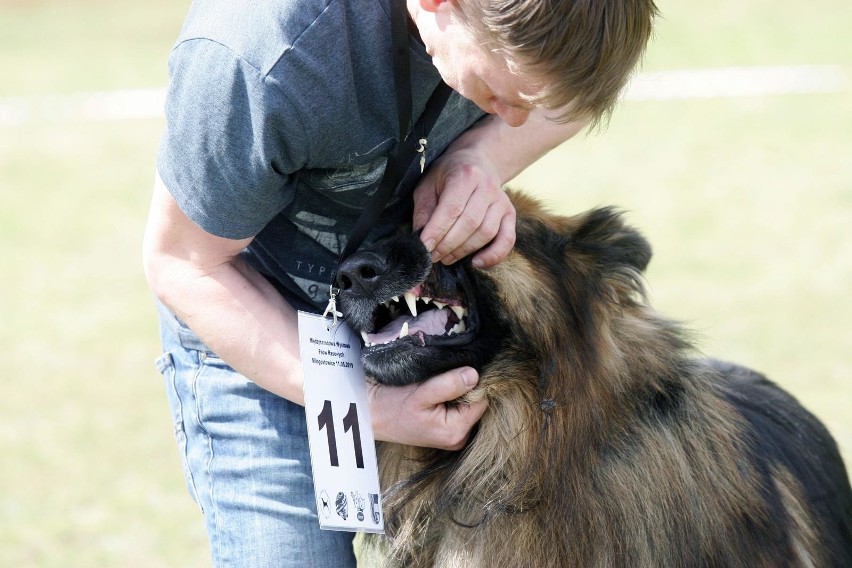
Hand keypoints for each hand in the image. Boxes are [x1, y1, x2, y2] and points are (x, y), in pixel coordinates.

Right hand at [369, 367, 487, 449]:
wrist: (371, 415)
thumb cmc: (391, 405)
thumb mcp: (420, 392)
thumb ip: (449, 385)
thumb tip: (475, 375)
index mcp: (456, 432)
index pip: (482, 400)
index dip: (474, 382)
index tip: (458, 369)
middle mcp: (459, 438)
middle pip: (478, 403)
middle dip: (466, 387)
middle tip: (444, 376)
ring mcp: (454, 435)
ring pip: (469, 404)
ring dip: (459, 391)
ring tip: (439, 383)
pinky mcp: (448, 429)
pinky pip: (460, 408)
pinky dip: (453, 397)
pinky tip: (438, 391)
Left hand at [413, 148, 515, 268]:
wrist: (478, 161)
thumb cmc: (448, 175)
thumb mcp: (429, 185)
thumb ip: (424, 211)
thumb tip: (421, 239)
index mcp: (465, 175)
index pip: (452, 208)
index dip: (437, 231)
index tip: (424, 247)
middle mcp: (487, 187)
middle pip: (470, 223)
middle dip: (448, 244)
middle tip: (432, 256)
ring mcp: (502, 201)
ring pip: (486, 233)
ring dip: (464, 251)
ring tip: (446, 258)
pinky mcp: (510, 214)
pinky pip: (507, 239)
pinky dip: (494, 255)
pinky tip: (476, 262)